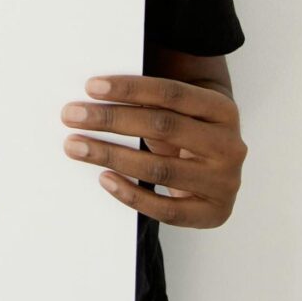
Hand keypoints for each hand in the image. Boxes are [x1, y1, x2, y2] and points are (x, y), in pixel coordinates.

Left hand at [61, 74, 247, 226]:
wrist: (219, 172)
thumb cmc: (187, 134)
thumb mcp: (180, 112)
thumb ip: (150, 103)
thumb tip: (93, 96)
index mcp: (223, 109)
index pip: (172, 93)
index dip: (130, 89)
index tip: (90, 87)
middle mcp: (230, 145)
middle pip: (163, 126)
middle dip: (111, 120)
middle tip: (71, 115)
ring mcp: (225, 181)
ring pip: (160, 168)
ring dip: (111, 155)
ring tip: (76, 146)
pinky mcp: (214, 213)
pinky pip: (166, 209)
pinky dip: (131, 194)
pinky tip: (104, 178)